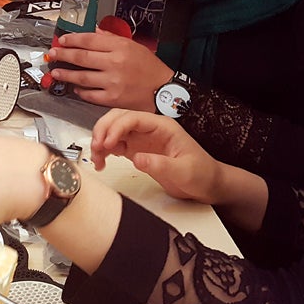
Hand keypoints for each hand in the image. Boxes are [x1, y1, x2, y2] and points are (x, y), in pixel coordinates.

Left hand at [47, 29, 173, 108]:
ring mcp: (113, 82)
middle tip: (52, 54)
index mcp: (120, 47)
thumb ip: (112, 38)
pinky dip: (80, 91)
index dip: (72, 40)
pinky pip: (90, 95)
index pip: (89, 40)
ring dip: (66, 75)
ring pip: (82, 77)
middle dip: (63, 55)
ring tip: (56, 73)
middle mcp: (115, 63)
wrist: (164, 91)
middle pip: (81, 57)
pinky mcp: (112, 99)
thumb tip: (94, 32)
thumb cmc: (150, 68)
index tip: (62, 40)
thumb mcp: (134, 46)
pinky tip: (75, 89)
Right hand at [91, 109, 222, 202]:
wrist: (208, 184)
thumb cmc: (201, 173)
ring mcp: (142, 139)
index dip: (116, 127)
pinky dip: (104, 151)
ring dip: (101, 140)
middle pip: (119, 118)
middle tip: (96, 148)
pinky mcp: (137, 150)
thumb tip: (136, 158)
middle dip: (103, 130)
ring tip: (97, 158)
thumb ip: (161, 164)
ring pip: (113, 130)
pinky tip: (102, 161)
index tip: (106, 143)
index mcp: (162, 126)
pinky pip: (115, 145)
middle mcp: (150, 129)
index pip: (133, 118)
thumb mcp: (184, 171)